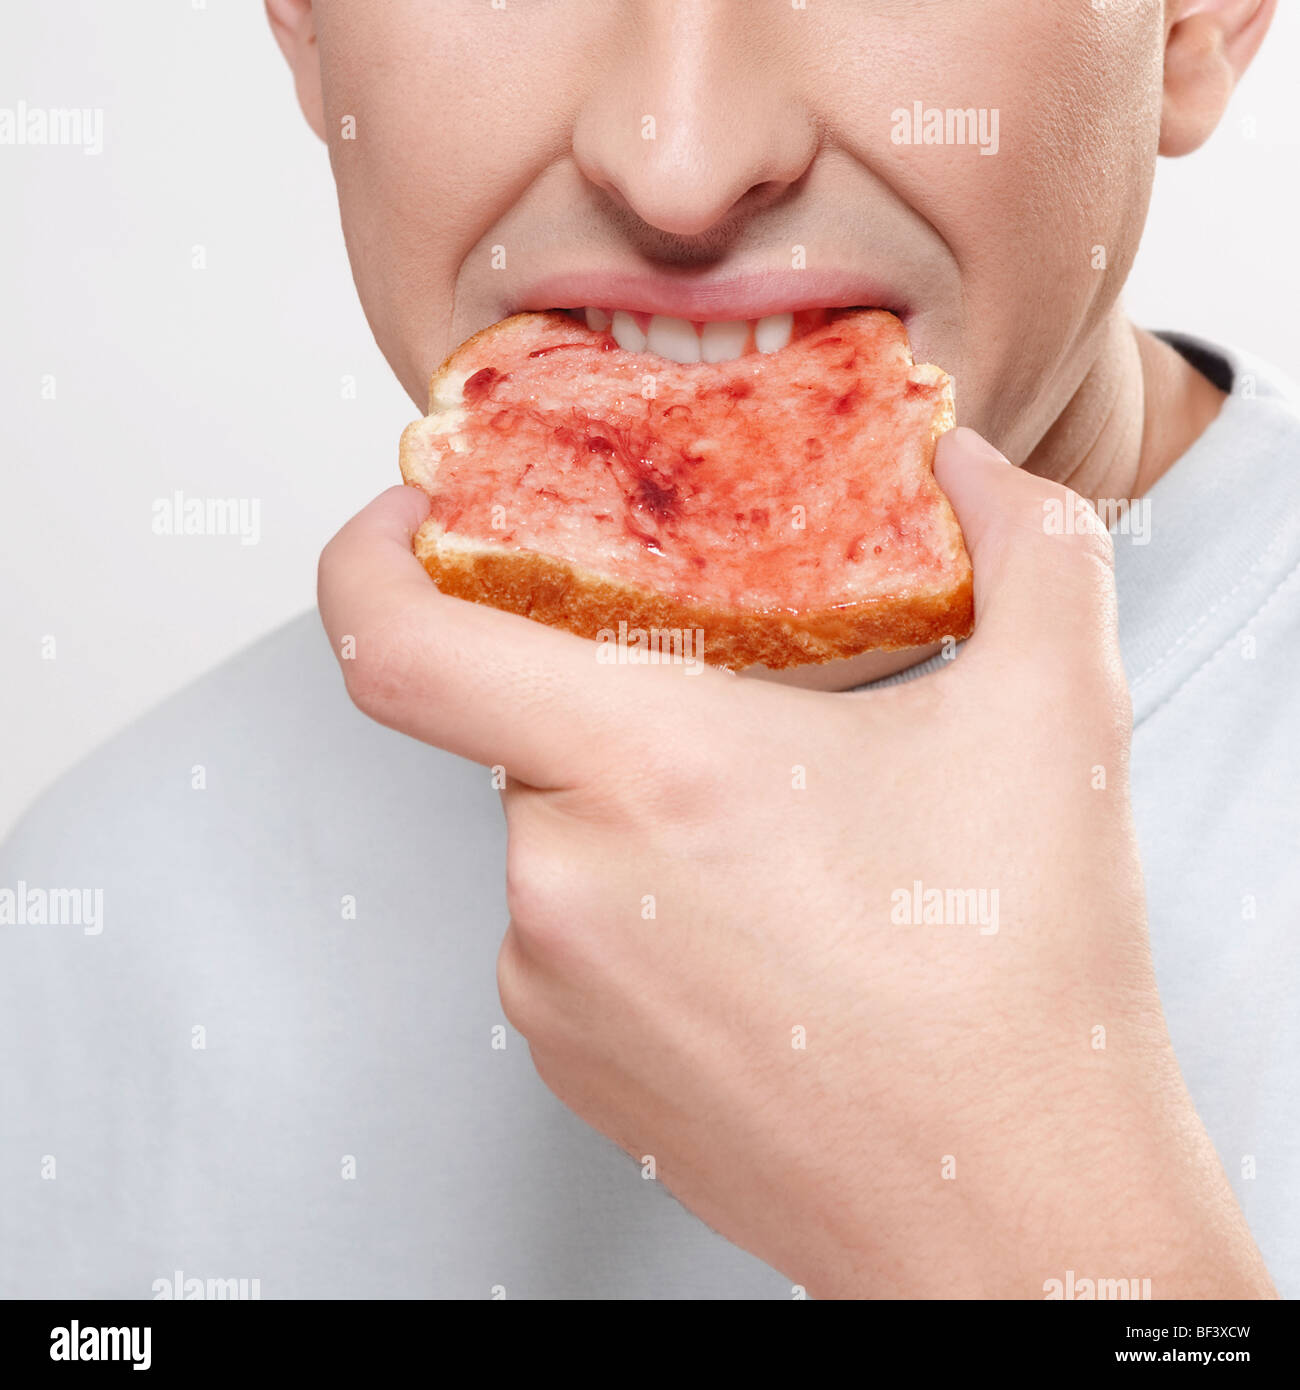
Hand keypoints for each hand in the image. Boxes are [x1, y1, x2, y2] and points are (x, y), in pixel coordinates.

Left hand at [318, 427, 1273, 1298]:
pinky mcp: (570, 1065)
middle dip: (613, 692)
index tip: (410, 521)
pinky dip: (637, 896)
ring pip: (554, 830)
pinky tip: (760, 936)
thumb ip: (1030, 544)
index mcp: (648, 770)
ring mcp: (551, 990)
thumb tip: (973, 472)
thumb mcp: (1058, 714)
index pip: (398, 648)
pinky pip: (566, 930)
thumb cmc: (1022, 985)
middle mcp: (562, 884)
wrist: (1013, 1217)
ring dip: (641, 801)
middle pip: (520, 727)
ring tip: (783, 848)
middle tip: (735, 705)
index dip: (370, 560)